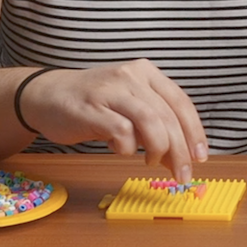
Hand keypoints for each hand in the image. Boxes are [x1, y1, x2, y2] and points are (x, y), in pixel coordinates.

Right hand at [17, 60, 209, 181]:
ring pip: (151, 122)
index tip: (201, 156)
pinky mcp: (91, 109)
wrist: (45, 95)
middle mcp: (131, 76)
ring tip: (152, 163)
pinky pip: (122, 132)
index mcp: (146, 73)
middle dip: (180, 150)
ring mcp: (110, 91)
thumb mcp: (129, 106)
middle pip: (168, 117)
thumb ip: (154, 124)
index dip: (195, 131)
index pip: (181, 102)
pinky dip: (128, 148)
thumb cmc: (93, 104)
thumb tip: (181, 157)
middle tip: (183, 174)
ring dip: (159, 150)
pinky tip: (121, 150)